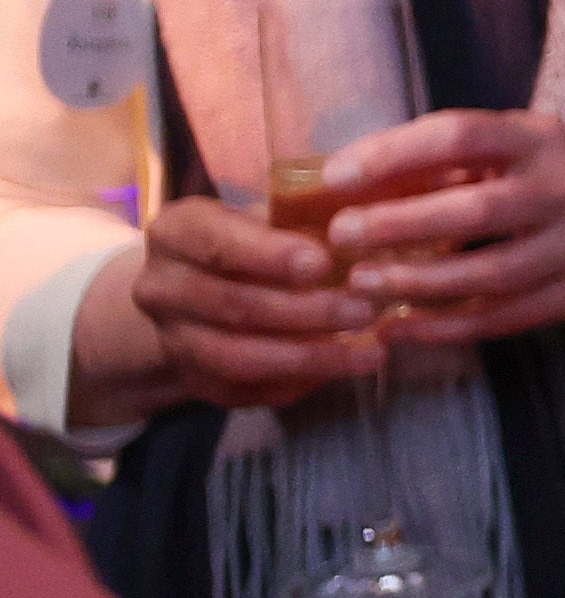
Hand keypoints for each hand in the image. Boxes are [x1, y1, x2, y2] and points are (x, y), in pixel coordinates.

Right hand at [101, 197, 386, 412]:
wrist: (203, 285)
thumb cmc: (257, 236)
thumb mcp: (272, 208)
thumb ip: (305, 206)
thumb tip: (364, 207)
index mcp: (176, 232)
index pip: (217, 244)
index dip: (270, 256)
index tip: (323, 263)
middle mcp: (161, 287)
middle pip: (233, 306)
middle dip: (306, 312)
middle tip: (366, 310)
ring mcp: (172, 338)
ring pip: (237, 357)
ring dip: (308, 357)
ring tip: (370, 352)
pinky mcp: (192, 378)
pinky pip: (242, 391)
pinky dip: (294, 384)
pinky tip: (340, 371)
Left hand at [317, 112, 564, 345]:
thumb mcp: (541, 143)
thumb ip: (469, 159)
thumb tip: (369, 175)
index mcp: (547, 141)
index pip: (462, 135)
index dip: (394, 153)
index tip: (338, 173)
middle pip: (472, 212)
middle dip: (397, 226)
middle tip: (342, 236)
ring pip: (486, 276)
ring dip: (415, 285)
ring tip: (362, 284)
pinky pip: (503, 318)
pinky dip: (445, 327)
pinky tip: (400, 328)